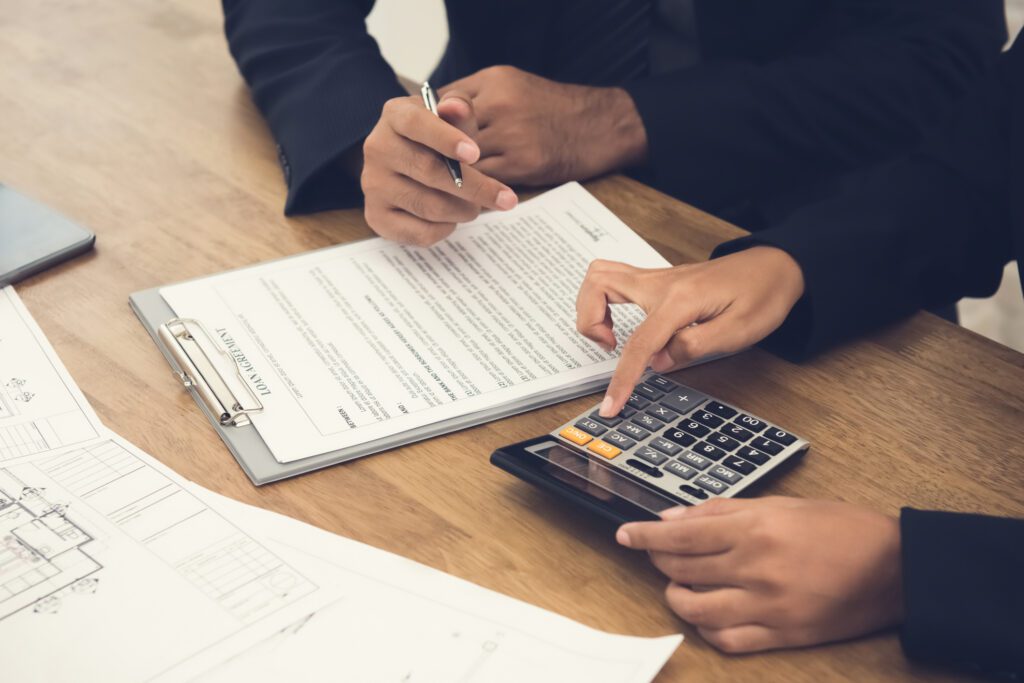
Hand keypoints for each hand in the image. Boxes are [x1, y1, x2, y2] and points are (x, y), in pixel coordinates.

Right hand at [361, 94, 517, 245]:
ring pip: (429, 206)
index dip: (446, 139)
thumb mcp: (452, 120)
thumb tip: (456, 107)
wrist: (406, 167)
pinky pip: (420, 232)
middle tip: (503, 198)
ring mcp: (373, 185)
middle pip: (429, 171)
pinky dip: (446, 230)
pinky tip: (452, 219)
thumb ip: (460, 111)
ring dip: (463, 211)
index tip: (475, 154)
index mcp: (395, 116)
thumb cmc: (437, 141)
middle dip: (474, 188)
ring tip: (475, 206)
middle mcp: (377, 148)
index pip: (415, 124)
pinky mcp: (376, 217)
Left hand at [439, 66, 646, 185]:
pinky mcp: (522, 163)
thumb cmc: (552, 110)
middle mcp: (500, 103)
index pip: (444, 102)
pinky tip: (471, 194)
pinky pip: (483, 179)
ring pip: (462, 158)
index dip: (432, 126)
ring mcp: (511, 134)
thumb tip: (437, 118)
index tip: (427, 141)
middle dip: (437, 151)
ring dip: (452, 175)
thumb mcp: (513, 87)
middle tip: (429, 167)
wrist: (598, 127)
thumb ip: (476, 99)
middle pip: (448, 131)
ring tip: (446, 186)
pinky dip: (473, 188)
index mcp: (494, 80)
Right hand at [575, 247, 804, 417]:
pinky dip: (604, 300)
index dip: (622, 379)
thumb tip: (658, 361)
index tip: (611, 405)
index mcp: (681, 299)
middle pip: (598, 285)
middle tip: (609, 348)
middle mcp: (661, 283)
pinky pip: (613, 279)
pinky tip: (622, 324)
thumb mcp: (739, 331)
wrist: (774, 267)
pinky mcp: (656, 280)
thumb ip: (694, 346)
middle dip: (589, 322)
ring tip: (611, 337)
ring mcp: (656, 278)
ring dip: (592, 308)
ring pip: (600, 275)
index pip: (639, 342)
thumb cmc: (761, 295)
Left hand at [618, 497, 903, 652]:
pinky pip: (727, 639)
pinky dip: (706, 628)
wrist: (894, 567)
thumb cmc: (841, 528)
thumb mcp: (782, 503)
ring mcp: (767, 606)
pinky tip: (706, 614)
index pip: (681, 534)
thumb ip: (724, 510)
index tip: (626, 534)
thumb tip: (676, 516)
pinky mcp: (782, 635)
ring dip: (677, 596)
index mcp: (755, 529)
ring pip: (695, 608)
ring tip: (679, 585)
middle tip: (656, 553)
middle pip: (682, 568)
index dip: (645, 536)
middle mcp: (755, 568)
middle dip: (658, 559)